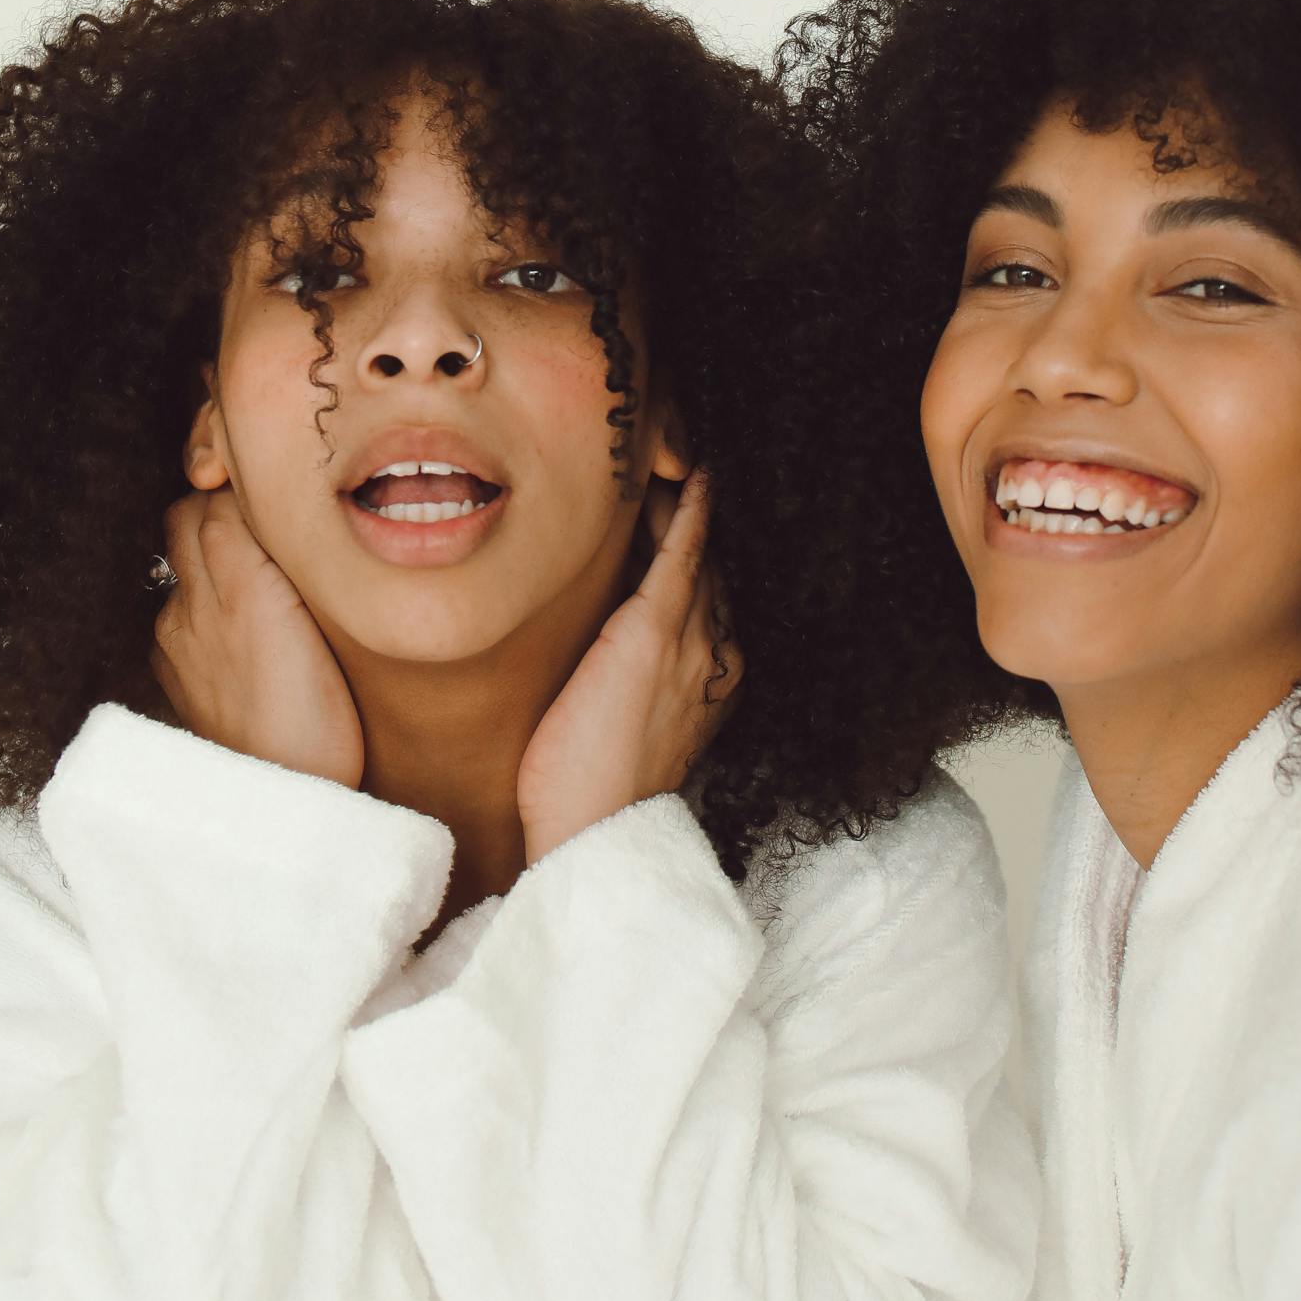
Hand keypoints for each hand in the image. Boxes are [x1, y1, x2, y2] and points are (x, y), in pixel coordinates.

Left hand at [151, 489, 365, 788]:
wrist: (280, 804)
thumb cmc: (319, 721)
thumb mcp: (318, 620)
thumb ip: (280, 551)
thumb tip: (262, 500)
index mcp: (233, 581)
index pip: (219, 496)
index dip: (248, 488)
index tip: (282, 493)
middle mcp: (191, 602)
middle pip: (187, 518)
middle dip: (220, 512)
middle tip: (270, 525)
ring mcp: (176, 640)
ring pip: (183, 566)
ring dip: (213, 559)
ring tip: (263, 578)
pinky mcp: (174, 675)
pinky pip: (180, 613)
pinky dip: (205, 605)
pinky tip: (246, 630)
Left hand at [516, 466, 743, 862]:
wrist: (590, 831)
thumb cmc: (587, 790)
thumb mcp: (615, 725)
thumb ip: (622, 681)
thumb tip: (599, 650)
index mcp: (707, 683)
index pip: (705, 603)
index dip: (694, 560)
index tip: (677, 525)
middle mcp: (713, 659)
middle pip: (711, 574)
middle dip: (694, 528)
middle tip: (672, 477)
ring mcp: (691, 645)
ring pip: (698, 558)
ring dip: (686, 511)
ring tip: (669, 468)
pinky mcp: (653, 635)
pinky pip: (682, 558)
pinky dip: (690, 516)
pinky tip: (693, 481)